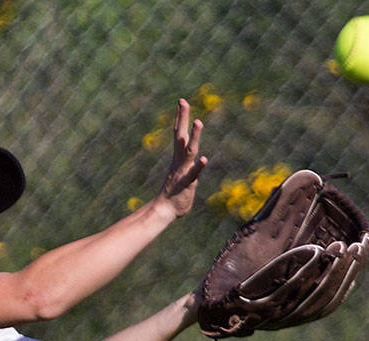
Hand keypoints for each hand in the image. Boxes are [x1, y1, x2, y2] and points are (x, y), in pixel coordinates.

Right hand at [156, 98, 206, 218]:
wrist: (164, 212)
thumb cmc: (174, 195)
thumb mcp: (182, 176)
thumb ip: (190, 168)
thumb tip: (196, 163)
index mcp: (178, 159)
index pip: (178, 134)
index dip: (180, 118)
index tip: (181, 102)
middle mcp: (179, 162)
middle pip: (181, 136)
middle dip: (182, 119)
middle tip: (183, 102)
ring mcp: (182, 172)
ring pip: (189, 151)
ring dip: (194, 137)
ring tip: (198, 122)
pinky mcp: (186, 184)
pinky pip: (193, 174)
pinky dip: (198, 167)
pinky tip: (204, 159)